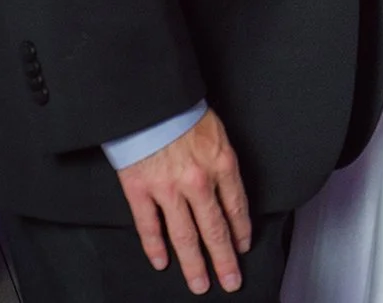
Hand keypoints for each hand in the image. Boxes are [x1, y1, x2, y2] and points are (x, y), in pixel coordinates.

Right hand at [116, 107, 251, 294]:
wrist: (148, 98)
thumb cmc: (182, 110)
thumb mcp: (216, 132)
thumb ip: (222, 163)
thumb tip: (227, 192)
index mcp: (222, 164)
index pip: (236, 208)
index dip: (241, 232)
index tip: (243, 248)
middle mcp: (198, 181)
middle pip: (215, 230)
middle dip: (224, 260)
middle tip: (230, 281)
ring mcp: (167, 188)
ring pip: (185, 236)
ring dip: (194, 264)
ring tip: (199, 284)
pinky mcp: (140, 189)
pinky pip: (149, 226)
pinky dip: (155, 247)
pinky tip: (162, 262)